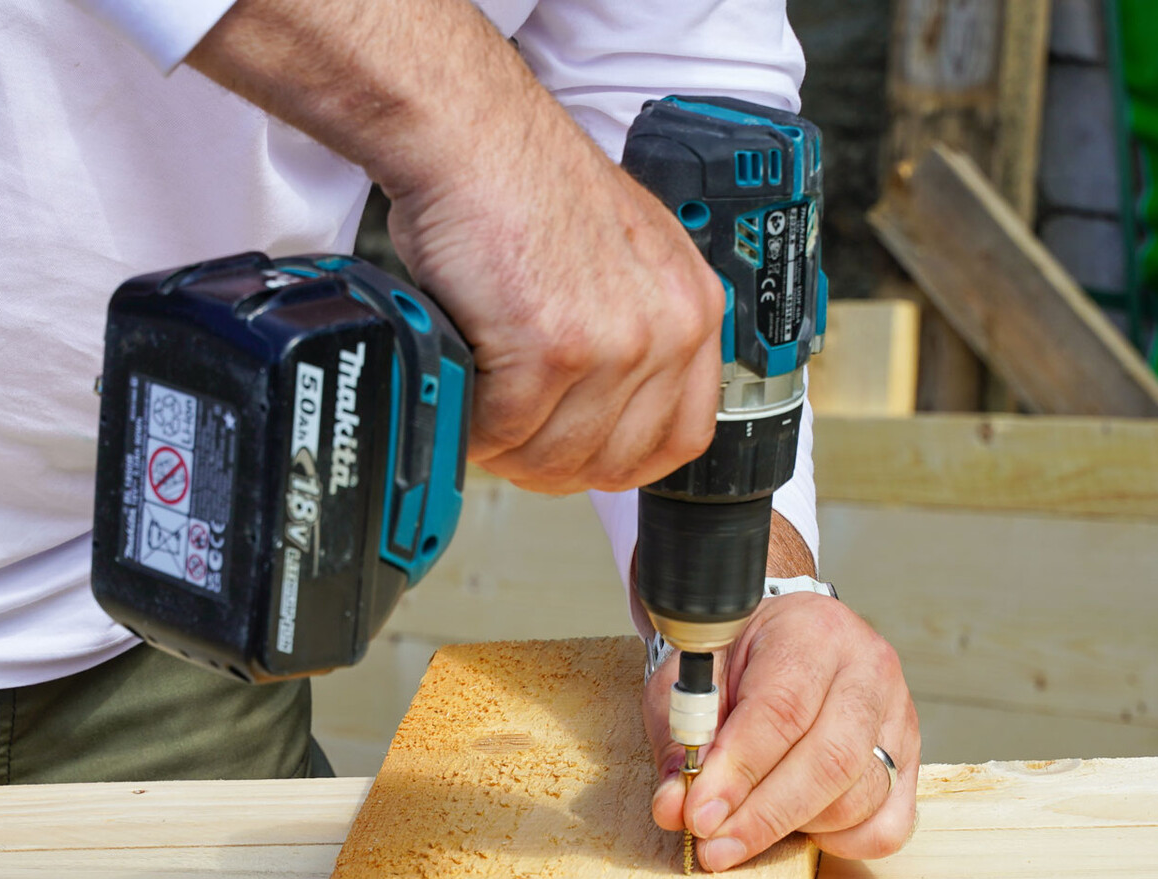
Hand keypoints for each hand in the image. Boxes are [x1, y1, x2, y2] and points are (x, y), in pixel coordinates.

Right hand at [388, 118, 724, 494]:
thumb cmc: (527, 186)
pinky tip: (463, 391)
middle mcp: (668, 328)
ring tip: (479, 411)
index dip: (623, 460)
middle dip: (549, 463)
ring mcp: (615, 343)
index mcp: (694, 307)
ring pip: (555, 456)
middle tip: (509, 438)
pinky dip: (472, 425)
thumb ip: (634, 330)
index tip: (581, 456)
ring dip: (506, 449)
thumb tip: (604, 412)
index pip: (683, 436)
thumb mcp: (622, 258)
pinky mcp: (552, 351)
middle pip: (612, 460)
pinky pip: (505, 433)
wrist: (473, 136)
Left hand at [645, 593, 919, 869]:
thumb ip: (680, 742)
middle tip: (714, 847)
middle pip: (831, 761)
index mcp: (811, 632)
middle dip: (765, 817)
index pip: (781, 711)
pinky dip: (842, 841)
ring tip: (745, 826)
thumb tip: (674, 808)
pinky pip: (887, 825)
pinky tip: (801, 826)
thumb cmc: (734, 661)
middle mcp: (868, 670)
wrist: (783, 639)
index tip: (699, 815)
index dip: (739, 772)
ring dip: (795, 829)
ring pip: (860, 798)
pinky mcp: (909, 761)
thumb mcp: (688, 683)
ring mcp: (898, 717)